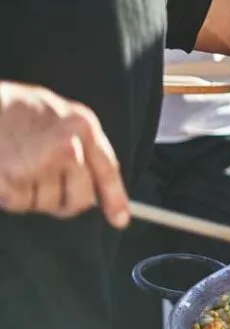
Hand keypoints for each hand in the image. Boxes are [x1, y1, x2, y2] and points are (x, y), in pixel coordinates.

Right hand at [0, 82, 128, 227]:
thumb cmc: (20, 108)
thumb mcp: (64, 115)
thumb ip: (83, 144)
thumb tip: (95, 186)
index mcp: (83, 127)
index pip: (107, 170)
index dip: (115, 199)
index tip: (119, 220)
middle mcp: (67, 147)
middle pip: (80, 199)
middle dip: (65, 203)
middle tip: (47, 189)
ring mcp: (39, 163)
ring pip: (46, 204)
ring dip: (33, 196)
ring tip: (19, 167)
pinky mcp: (12, 177)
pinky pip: (19, 203)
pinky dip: (10, 195)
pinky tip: (6, 172)